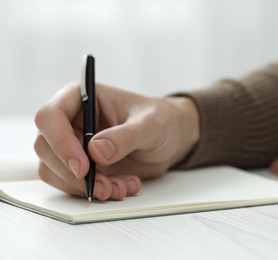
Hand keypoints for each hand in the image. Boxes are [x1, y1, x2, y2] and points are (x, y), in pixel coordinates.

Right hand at [34, 82, 198, 199]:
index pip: (50, 116)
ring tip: (120, 188)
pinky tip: (123, 187)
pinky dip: (95, 191)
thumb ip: (125, 136)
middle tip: (105, 187)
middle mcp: (72, 120)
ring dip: (86, 187)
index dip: (60, 143)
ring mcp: (74, 144)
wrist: (170, 138)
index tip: (83, 167)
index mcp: (82, 97)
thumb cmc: (161, 120)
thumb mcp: (151, 124)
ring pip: (56, 171)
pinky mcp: (82, 165)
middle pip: (46, 148)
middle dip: (74, 175)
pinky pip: (73, 185)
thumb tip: (95, 151)